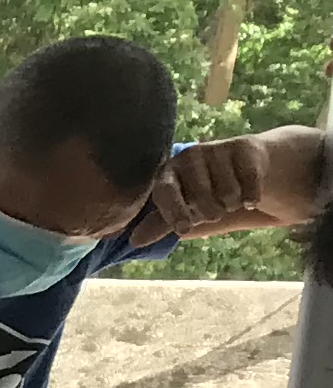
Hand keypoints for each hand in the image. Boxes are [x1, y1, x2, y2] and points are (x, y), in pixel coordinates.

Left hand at [141, 136, 273, 241]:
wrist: (245, 165)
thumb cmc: (206, 192)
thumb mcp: (183, 208)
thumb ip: (161, 224)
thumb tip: (135, 241)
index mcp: (168, 172)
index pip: (166, 192)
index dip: (174, 212)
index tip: (184, 229)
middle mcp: (189, 156)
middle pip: (201, 197)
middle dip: (212, 212)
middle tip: (215, 210)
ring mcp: (216, 148)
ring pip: (228, 193)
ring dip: (233, 204)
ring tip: (231, 198)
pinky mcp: (243, 146)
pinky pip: (250, 182)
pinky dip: (251, 196)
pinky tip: (249, 197)